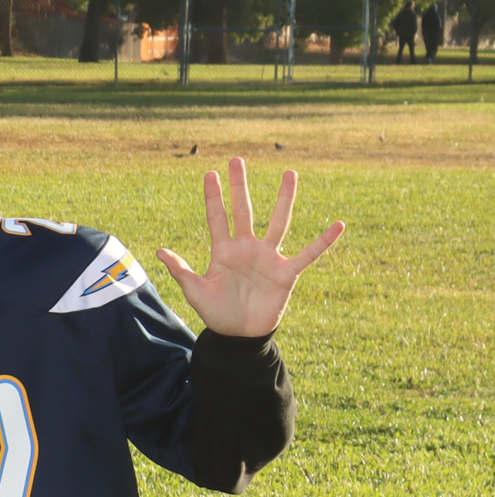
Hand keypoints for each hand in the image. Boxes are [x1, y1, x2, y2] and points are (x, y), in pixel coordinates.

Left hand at [154, 159, 343, 337]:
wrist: (239, 335)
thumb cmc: (217, 313)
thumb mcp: (195, 291)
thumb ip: (180, 270)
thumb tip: (157, 251)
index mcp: (224, 251)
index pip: (218, 217)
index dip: (214, 197)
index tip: (210, 173)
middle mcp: (247, 248)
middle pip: (244, 210)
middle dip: (240, 186)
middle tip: (237, 160)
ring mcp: (268, 257)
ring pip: (278, 222)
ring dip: (284, 199)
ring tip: (289, 174)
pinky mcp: (287, 272)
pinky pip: (309, 253)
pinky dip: (324, 241)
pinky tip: (339, 225)